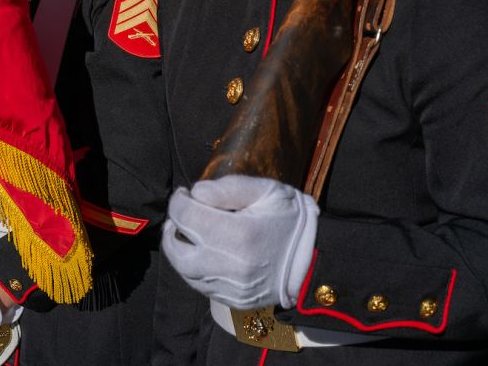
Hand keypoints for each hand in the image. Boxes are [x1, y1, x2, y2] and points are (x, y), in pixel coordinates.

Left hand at [161, 175, 317, 309]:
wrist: (315, 260)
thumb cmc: (291, 219)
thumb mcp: (268, 191)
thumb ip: (230, 187)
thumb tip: (196, 192)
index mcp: (240, 234)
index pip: (187, 216)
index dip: (179, 201)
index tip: (185, 194)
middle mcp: (232, 265)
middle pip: (178, 250)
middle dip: (171, 229)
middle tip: (179, 215)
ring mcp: (232, 287)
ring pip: (185, 272)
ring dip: (178, 251)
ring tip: (185, 234)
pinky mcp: (234, 300)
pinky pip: (200, 287)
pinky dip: (193, 269)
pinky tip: (201, 253)